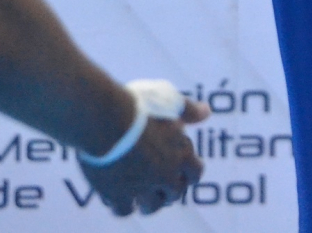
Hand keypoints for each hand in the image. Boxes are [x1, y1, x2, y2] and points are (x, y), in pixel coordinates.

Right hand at [80, 97, 210, 216]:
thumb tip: (206, 112)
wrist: (105, 117)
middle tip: (160, 188)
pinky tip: (117, 198)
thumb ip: (188, 110)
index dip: (188, 174)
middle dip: (169, 190)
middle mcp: (166, 174)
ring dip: (149, 204)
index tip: (181, 174)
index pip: (195, 173)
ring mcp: (142, 187)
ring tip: (142, 200)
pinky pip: (124, 209)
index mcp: (181, 152)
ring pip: (152, 206)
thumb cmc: (139, 106)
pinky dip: (122, 205)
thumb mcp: (169, 101)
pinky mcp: (118, 194)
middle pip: (174, 192)